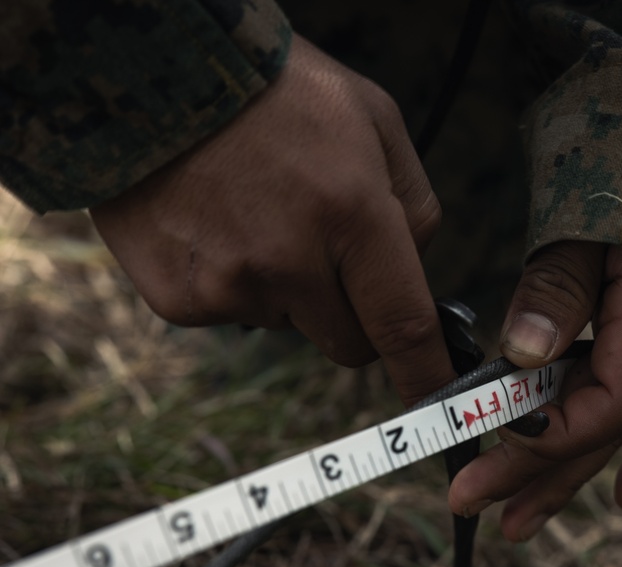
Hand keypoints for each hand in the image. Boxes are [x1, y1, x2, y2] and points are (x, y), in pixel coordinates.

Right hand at [90, 36, 453, 405]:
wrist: (148, 74)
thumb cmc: (278, 92)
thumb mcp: (374, 119)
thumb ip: (414, 204)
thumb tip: (418, 273)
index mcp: (350, 213)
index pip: (403, 323)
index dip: (426, 373)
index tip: (438, 403)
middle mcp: (289, 263)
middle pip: (348, 345)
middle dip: (353, 315)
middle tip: (329, 251)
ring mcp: (228, 287)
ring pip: (289, 326)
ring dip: (289, 290)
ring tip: (259, 215)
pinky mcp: (178, 301)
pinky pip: (233, 315)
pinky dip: (235, 283)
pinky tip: (218, 226)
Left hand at [448, 241, 621, 540]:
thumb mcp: (590, 221)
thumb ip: (558, 291)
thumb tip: (520, 358)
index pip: (604, 408)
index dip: (544, 438)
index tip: (483, 452)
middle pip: (600, 430)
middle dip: (535, 473)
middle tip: (474, 509)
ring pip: (621, 428)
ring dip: (571, 475)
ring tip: (522, 522)